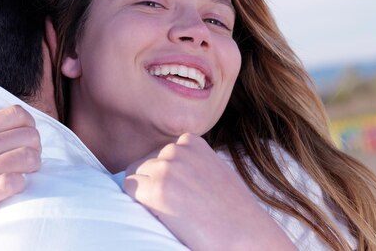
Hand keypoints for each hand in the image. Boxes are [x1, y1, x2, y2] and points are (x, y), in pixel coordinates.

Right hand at [0, 91, 41, 241]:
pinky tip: (13, 187)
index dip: (30, 126)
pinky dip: (19, 185)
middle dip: (36, 148)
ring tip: (25, 174)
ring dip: (32, 167)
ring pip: (26, 158)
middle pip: (29, 136)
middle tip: (30, 160)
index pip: (18, 114)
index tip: (26, 139)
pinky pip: (10, 184)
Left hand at [123, 133, 295, 250]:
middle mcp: (177, 149)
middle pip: (143, 164)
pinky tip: (164, 215)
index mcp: (191, 141)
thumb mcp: (210, 170)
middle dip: (152, 185)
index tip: (183, 194)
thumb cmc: (230, 210)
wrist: (247, 235)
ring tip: (174, 211)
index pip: (157, 154)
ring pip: (133, 177)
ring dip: (145, 195)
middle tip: (178, 207)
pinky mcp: (156, 189)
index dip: (163, 178)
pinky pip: (128, 190)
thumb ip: (186, 162)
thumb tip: (155, 167)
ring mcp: (166, 167)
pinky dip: (138, 204)